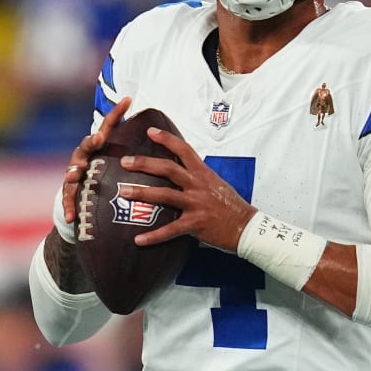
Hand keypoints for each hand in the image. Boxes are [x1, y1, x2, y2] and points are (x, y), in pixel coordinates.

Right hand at [62, 96, 131, 233]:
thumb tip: (165, 139)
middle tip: (99, 139)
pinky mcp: (71, 192)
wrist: (86, 199)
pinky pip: (68, 199)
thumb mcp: (121, 164)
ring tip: (75, 173)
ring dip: (73, 170)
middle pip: (86, 145)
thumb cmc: (109, 176)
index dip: (118, 113)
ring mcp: (75, 173)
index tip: (129, 100)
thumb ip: (136, 155)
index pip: (108, 126)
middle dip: (91, 141)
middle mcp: (86, 157)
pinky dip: (68, 206)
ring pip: (72, 170)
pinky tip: (71, 216)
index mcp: (101, 147)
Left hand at [121, 126, 255, 250]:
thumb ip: (196, 177)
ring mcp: (196, 204)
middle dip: (145, 164)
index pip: (184, 150)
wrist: (247, 227)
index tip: (150, 131)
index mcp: (203, 174)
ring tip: (123, 192)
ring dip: (142, 193)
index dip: (167, 139)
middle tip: (125, 162)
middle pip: (168, 168)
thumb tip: (177, 171)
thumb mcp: (215, 184)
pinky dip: (154, 236)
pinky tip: (138, 239)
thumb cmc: (230, 206)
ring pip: (165, 195)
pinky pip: (170, 230)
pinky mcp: (195, 224)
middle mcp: (198, 185)